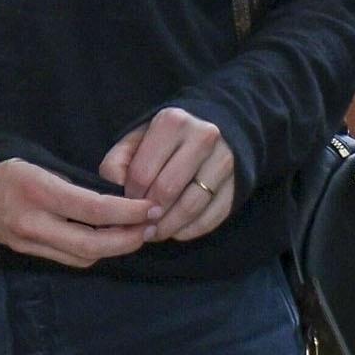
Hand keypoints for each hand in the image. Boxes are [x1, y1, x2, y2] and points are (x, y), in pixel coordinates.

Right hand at [0, 157, 152, 268]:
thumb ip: (75, 182)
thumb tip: (119, 196)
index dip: (129, 212)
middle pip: (92, 244)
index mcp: (38, 189)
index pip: (94, 209)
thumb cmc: (7, 169)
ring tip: (136, 233)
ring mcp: (29, 242)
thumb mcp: (40, 162)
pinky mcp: (28, 253)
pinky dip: (94, 251)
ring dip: (115, 248)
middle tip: (151, 227)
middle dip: (128, 239)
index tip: (151, 207)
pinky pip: (69, 259)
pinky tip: (109, 239)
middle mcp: (33, 221)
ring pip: (83, 256)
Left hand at [99, 107, 235, 243]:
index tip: (127, 203)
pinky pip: (211, 218)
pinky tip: (176, 231)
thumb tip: (117, 192)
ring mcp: (224, 161)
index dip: (129, 196)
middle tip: (139, 224)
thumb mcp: (138, 139)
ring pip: (190, 207)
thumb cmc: (168, 139)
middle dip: (148, 214)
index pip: (142, 173)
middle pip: (166, 191)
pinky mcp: (237, 184)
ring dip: (167, 227)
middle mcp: (203, 137)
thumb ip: (117, 162)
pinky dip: (189, 231)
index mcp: (172, 123)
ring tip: (154, 232)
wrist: (217, 127)